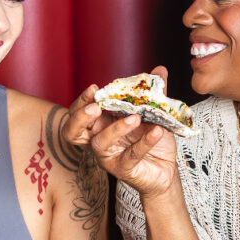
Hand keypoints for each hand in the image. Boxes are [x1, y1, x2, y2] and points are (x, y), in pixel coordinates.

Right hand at [65, 66, 179, 198]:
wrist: (166, 169)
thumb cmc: (153, 141)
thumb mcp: (154, 114)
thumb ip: (154, 93)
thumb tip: (160, 70)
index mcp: (101, 124)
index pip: (79, 112)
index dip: (81, 101)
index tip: (94, 88)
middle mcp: (99, 140)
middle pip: (73, 132)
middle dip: (80, 117)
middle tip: (95, 106)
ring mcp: (108, 157)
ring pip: (99, 143)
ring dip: (116, 128)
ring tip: (135, 118)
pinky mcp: (123, 169)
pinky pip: (131, 155)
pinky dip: (144, 142)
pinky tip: (158, 131)